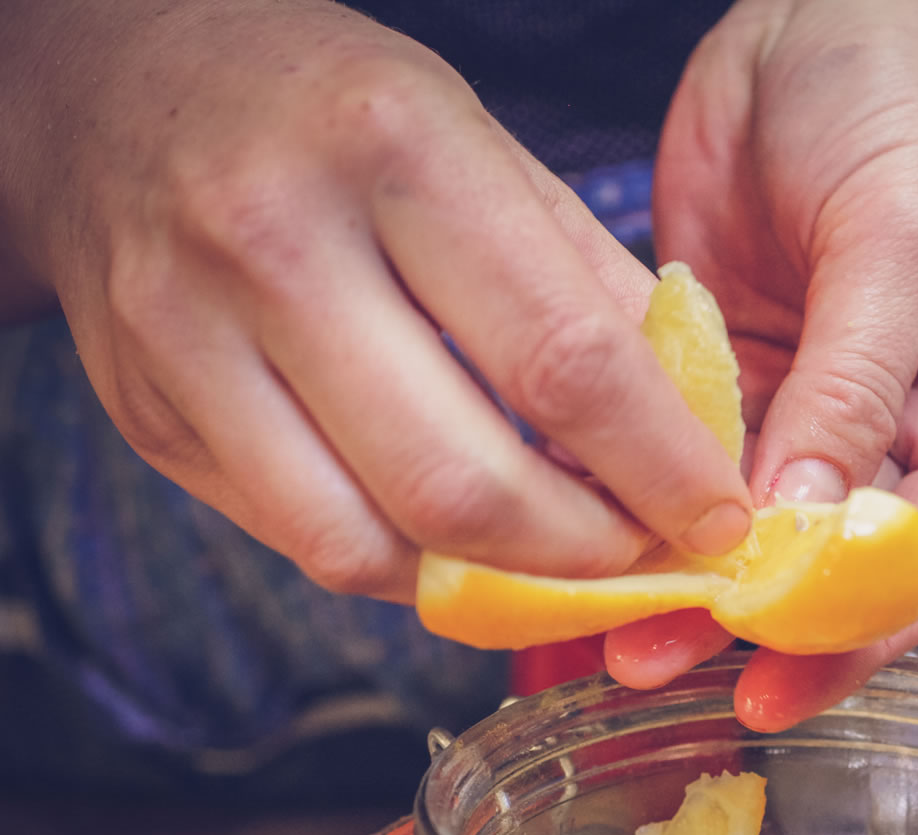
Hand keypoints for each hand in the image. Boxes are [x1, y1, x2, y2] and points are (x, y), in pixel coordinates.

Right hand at [2, 0, 753, 602]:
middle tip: (646, 556)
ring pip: (371, 543)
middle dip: (585, 554)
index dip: (660, 468)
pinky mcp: (149, 413)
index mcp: (394, 148)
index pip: (564, 361)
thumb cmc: (331, 110)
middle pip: (464, 482)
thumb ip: (585, 278)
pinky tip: (462, 543)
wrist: (120, 87)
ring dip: (496, 584)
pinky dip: (407, 566)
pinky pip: (303, 542)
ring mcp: (189, 337)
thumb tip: (688, 425)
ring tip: (563, 560)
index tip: (717, 517)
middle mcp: (275, 242)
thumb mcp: (478, 139)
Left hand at [605, 0, 917, 729]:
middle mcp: (901, 441)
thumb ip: (857, 380)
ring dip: (684, 583)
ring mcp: (811, 421)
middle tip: (658, 665)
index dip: (857, 632)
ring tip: (607, 631)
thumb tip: (802, 518)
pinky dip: (644, 507)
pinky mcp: (732, 388)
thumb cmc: (911, 109)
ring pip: (750, 536)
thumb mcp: (903, 238)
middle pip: (835, 571)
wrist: (831, 17)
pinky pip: (688, 469)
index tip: (774, 677)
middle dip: (753, 625)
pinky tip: (588, 536)